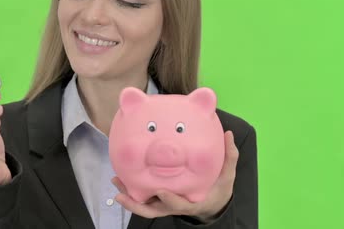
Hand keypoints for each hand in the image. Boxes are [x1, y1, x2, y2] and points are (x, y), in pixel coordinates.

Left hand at [112, 131, 238, 221]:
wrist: (212, 202)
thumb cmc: (219, 188)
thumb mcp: (227, 175)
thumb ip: (229, 157)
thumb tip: (228, 134)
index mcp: (190, 202)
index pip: (178, 203)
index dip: (169, 199)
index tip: (161, 190)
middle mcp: (174, 205)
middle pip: (152, 209)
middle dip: (136, 203)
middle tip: (121, 192)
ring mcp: (165, 204)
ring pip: (144, 205)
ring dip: (128, 197)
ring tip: (115, 181)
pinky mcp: (159, 199)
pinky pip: (143, 197)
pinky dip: (131, 190)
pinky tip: (120, 176)